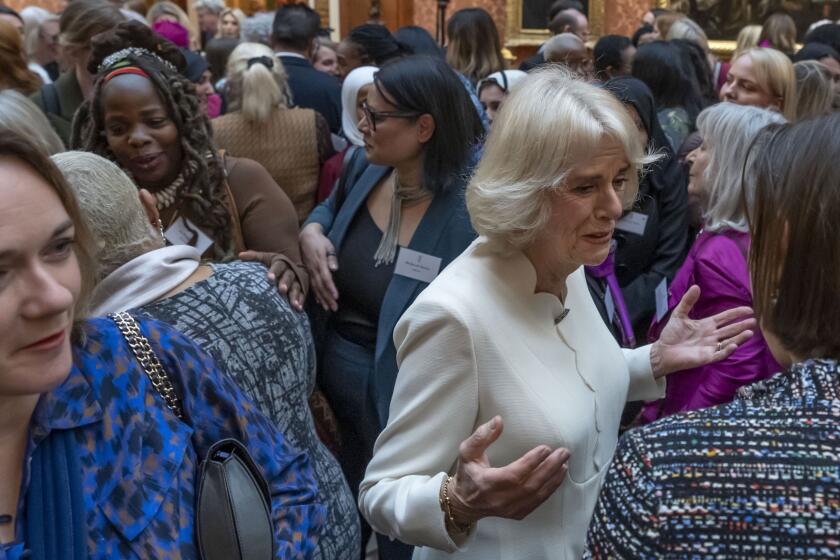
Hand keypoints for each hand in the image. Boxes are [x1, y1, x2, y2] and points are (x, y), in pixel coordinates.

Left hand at [239, 250, 305, 311]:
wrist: (292, 266)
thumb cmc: (274, 264)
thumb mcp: (265, 258)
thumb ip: (254, 257)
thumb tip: (240, 255)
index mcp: (281, 263)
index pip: (278, 266)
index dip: (274, 272)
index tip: (269, 278)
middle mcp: (290, 271)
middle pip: (289, 276)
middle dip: (285, 283)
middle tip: (281, 290)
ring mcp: (297, 280)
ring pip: (296, 287)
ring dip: (295, 295)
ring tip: (293, 304)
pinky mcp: (302, 288)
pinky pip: (302, 294)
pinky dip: (300, 301)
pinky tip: (298, 308)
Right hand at [300, 223, 338, 311]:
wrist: (306, 237)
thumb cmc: (320, 241)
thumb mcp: (328, 246)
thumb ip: (331, 257)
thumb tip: (334, 269)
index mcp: (320, 263)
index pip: (326, 278)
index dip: (331, 288)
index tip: (336, 297)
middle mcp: (313, 269)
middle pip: (321, 286)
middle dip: (327, 298)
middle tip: (334, 308)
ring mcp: (309, 271)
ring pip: (315, 288)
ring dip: (322, 299)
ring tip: (327, 308)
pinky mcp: (307, 272)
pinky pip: (311, 285)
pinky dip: (315, 294)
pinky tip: (319, 302)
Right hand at [447, 416, 568, 523]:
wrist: (464, 503)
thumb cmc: (467, 474)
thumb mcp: (467, 452)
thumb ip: (481, 436)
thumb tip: (499, 420)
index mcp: (486, 483)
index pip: (513, 475)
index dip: (530, 462)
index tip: (545, 448)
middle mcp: (499, 500)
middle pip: (530, 485)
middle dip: (549, 468)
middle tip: (563, 453)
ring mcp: (509, 509)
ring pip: (537, 495)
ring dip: (553, 478)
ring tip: (564, 462)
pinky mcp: (517, 513)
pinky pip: (538, 502)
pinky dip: (550, 489)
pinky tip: (558, 476)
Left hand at [653, 285, 755, 376]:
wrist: (663, 351)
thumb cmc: (671, 334)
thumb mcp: (679, 314)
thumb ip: (688, 301)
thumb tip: (696, 286)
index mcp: (706, 325)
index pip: (725, 318)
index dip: (736, 313)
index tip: (749, 309)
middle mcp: (711, 336)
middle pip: (730, 330)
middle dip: (742, 325)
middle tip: (754, 321)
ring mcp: (710, 347)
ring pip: (729, 342)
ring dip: (739, 338)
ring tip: (750, 332)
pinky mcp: (706, 357)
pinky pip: (719, 354)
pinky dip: (727, 350)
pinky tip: (734, 345)